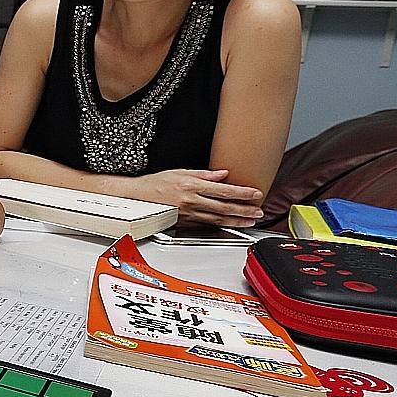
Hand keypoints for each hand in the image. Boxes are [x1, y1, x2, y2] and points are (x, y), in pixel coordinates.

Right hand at [138, 169, 263, 226]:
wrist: (137, 198)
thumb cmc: (155, 184)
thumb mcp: (179, 172)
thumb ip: (203, 174)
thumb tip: (222, 174)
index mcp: (191, 185)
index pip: (223, 190)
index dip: (242, 192)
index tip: (255, 193)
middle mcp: (191, 201)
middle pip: (224, 207)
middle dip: (244, 210)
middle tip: (258, 211)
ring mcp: (189, 214)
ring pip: (218, 218)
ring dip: (237, 220)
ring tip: (250, 220)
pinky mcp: (185, 223)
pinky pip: (207, 224)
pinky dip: (221, 224)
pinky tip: (231, 224)